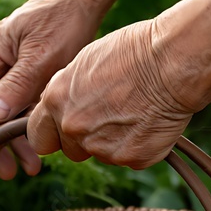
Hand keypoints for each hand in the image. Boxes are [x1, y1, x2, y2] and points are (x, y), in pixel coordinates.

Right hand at [0, 0, 106, 177]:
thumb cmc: (64, 19)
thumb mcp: (43, 55)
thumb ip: (16, 85)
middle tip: (8, 174)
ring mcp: (6, 68)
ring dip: (11, 141)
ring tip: (30, 167)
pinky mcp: (24, 73)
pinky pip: (16, 106)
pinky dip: (24, 127)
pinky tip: (38, 146)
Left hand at [27, 19, 195, 167]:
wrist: (172, 61)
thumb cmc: (132, 51)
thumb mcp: (84, 63)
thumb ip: (67, 93)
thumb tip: (65, 107)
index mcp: (56, 102)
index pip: (38, 136)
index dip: (54, 132)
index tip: (65, 129)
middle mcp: (74, 128)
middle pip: (70, 151)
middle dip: (85, 140)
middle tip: (110, 115)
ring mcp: (102, 148)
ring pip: (102, 155)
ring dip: (114, 141)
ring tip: (135, 110)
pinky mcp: (132, 159)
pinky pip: (130, 159)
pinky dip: (139, 145)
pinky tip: (150, 120)